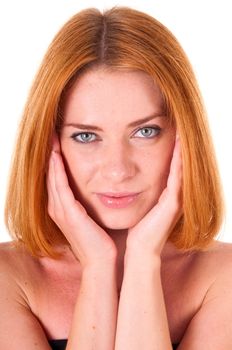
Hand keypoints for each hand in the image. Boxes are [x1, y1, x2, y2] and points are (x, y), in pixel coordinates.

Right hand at [47, 134, 116, 267]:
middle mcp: (57, 208)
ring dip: (52, 157)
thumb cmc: (100, 239)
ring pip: (52, 176)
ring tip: (52, 138)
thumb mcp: (92, 217)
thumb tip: (98, 188)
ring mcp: (60, 211)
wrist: (102, 261)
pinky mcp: (69, 213)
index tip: (59, 141)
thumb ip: (89, 202)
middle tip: (52, 133)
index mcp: (62, 208)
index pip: (56, 178)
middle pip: (50, 174)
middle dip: (51, 153)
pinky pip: (60, 185)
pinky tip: (57, 154)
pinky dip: (57, 169)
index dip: (56, 159)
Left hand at [126, 135, 182, 257]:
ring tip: (181, 129)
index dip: (171, 151)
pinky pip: (177, 177)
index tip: (168, 132)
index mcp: (164, 194)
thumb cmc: (136, 230)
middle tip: (178, 124)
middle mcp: (174, 195)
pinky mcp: (173, 203)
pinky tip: (178, 145)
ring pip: (181, 168)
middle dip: (179, 146)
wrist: (140, 251)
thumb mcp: (137, 206)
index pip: (169, 167)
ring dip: (181, 149)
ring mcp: (176, 198)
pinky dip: (179, 161)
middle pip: (179, 166)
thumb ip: (135, 192)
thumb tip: (123, 181)